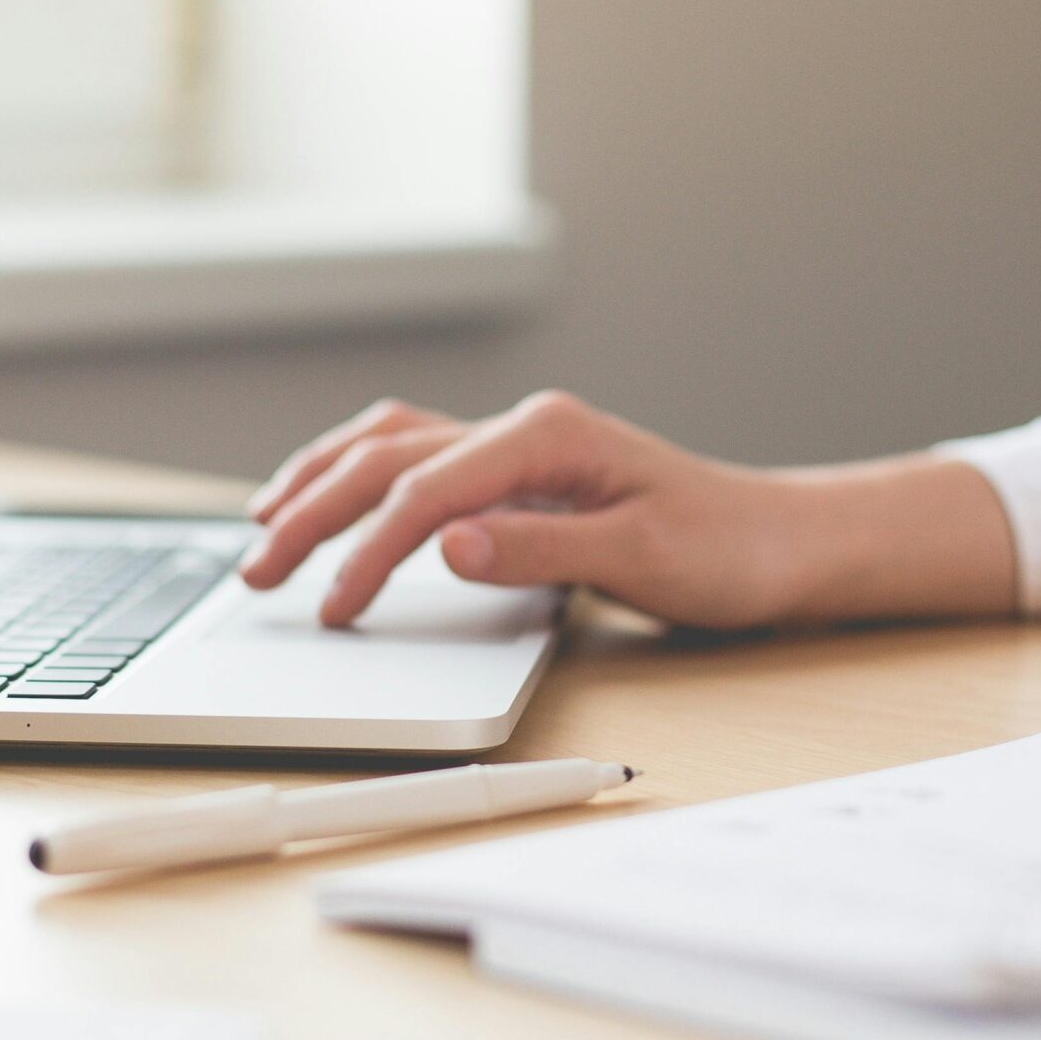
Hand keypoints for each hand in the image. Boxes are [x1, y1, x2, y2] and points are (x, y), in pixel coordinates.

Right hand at [237, 391, 1018, 628]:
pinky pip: (416, 457)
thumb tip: (446, 545)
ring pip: (389, 444)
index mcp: (548, 437)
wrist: (783, 542)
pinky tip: (331, 499)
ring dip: (320, 480)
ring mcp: (517, 446)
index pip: (426, 491)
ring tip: (261, 524)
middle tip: (257, 573)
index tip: (333, 610)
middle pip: (387, 458)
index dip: (367, 552)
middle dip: (311, 512)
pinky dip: (359, 476)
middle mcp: (524, 429)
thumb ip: (540, 551)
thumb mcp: (644, 560)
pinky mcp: (518, 473)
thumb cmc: (728, 551)